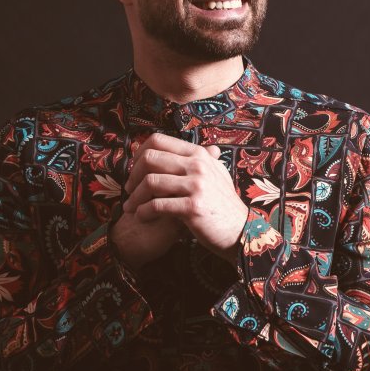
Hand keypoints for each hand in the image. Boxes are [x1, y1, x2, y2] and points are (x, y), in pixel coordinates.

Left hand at [110, 133, 247, 270]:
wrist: (240, 229)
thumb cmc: (224, 203)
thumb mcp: (218, 174)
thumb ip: (206, 160)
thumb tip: (205, 148)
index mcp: (199, 154)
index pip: (159, 140)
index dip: (139, 153)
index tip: (135, 169)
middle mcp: (198, 165)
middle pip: (150, 158)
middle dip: (133, 175)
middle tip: (129, 189)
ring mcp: (196, 185)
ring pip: (150, 182)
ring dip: (135, 196)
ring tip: (131, 207)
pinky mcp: (192, 207)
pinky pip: (157, 205)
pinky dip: (144, 212)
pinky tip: (142, 217)